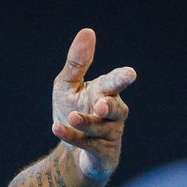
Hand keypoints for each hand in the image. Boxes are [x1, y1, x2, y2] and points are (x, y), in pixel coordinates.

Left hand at [52, 28, 136, 179]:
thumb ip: (77, 63)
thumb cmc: (72, 111)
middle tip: (101, 104)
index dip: (122, 78)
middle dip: (110, 106)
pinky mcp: (102, 154)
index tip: (129, 74)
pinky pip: (87, 144)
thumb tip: (87, 32)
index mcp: (105, 92)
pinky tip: (57, 128)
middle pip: (116, 109)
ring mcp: (109, 135)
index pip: (115, 83)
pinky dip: (72, 136)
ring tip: (73, 116)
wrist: (71, 152)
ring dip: (86, 123)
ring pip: (101, 128)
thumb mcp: (68, 86)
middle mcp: (112, 114)